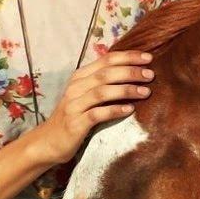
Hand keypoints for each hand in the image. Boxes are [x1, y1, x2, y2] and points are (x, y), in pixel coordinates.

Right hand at [28, 51, 154, 166]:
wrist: (48, 141)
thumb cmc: (73, 116)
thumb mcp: (85, 95)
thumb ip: (102, 83)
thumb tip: (132, 73)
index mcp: (80, 77)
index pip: (106, 60)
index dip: (128, 57)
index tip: (148, 57)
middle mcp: (76, 87)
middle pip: (106, 73)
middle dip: (131, 72)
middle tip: (150, 75)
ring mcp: (74, 105)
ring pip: (102, 91)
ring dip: (126, 90)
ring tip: (146, 92)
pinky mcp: (76, 123)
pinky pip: (97, 114)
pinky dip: (115, 110)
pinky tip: (130, 110)